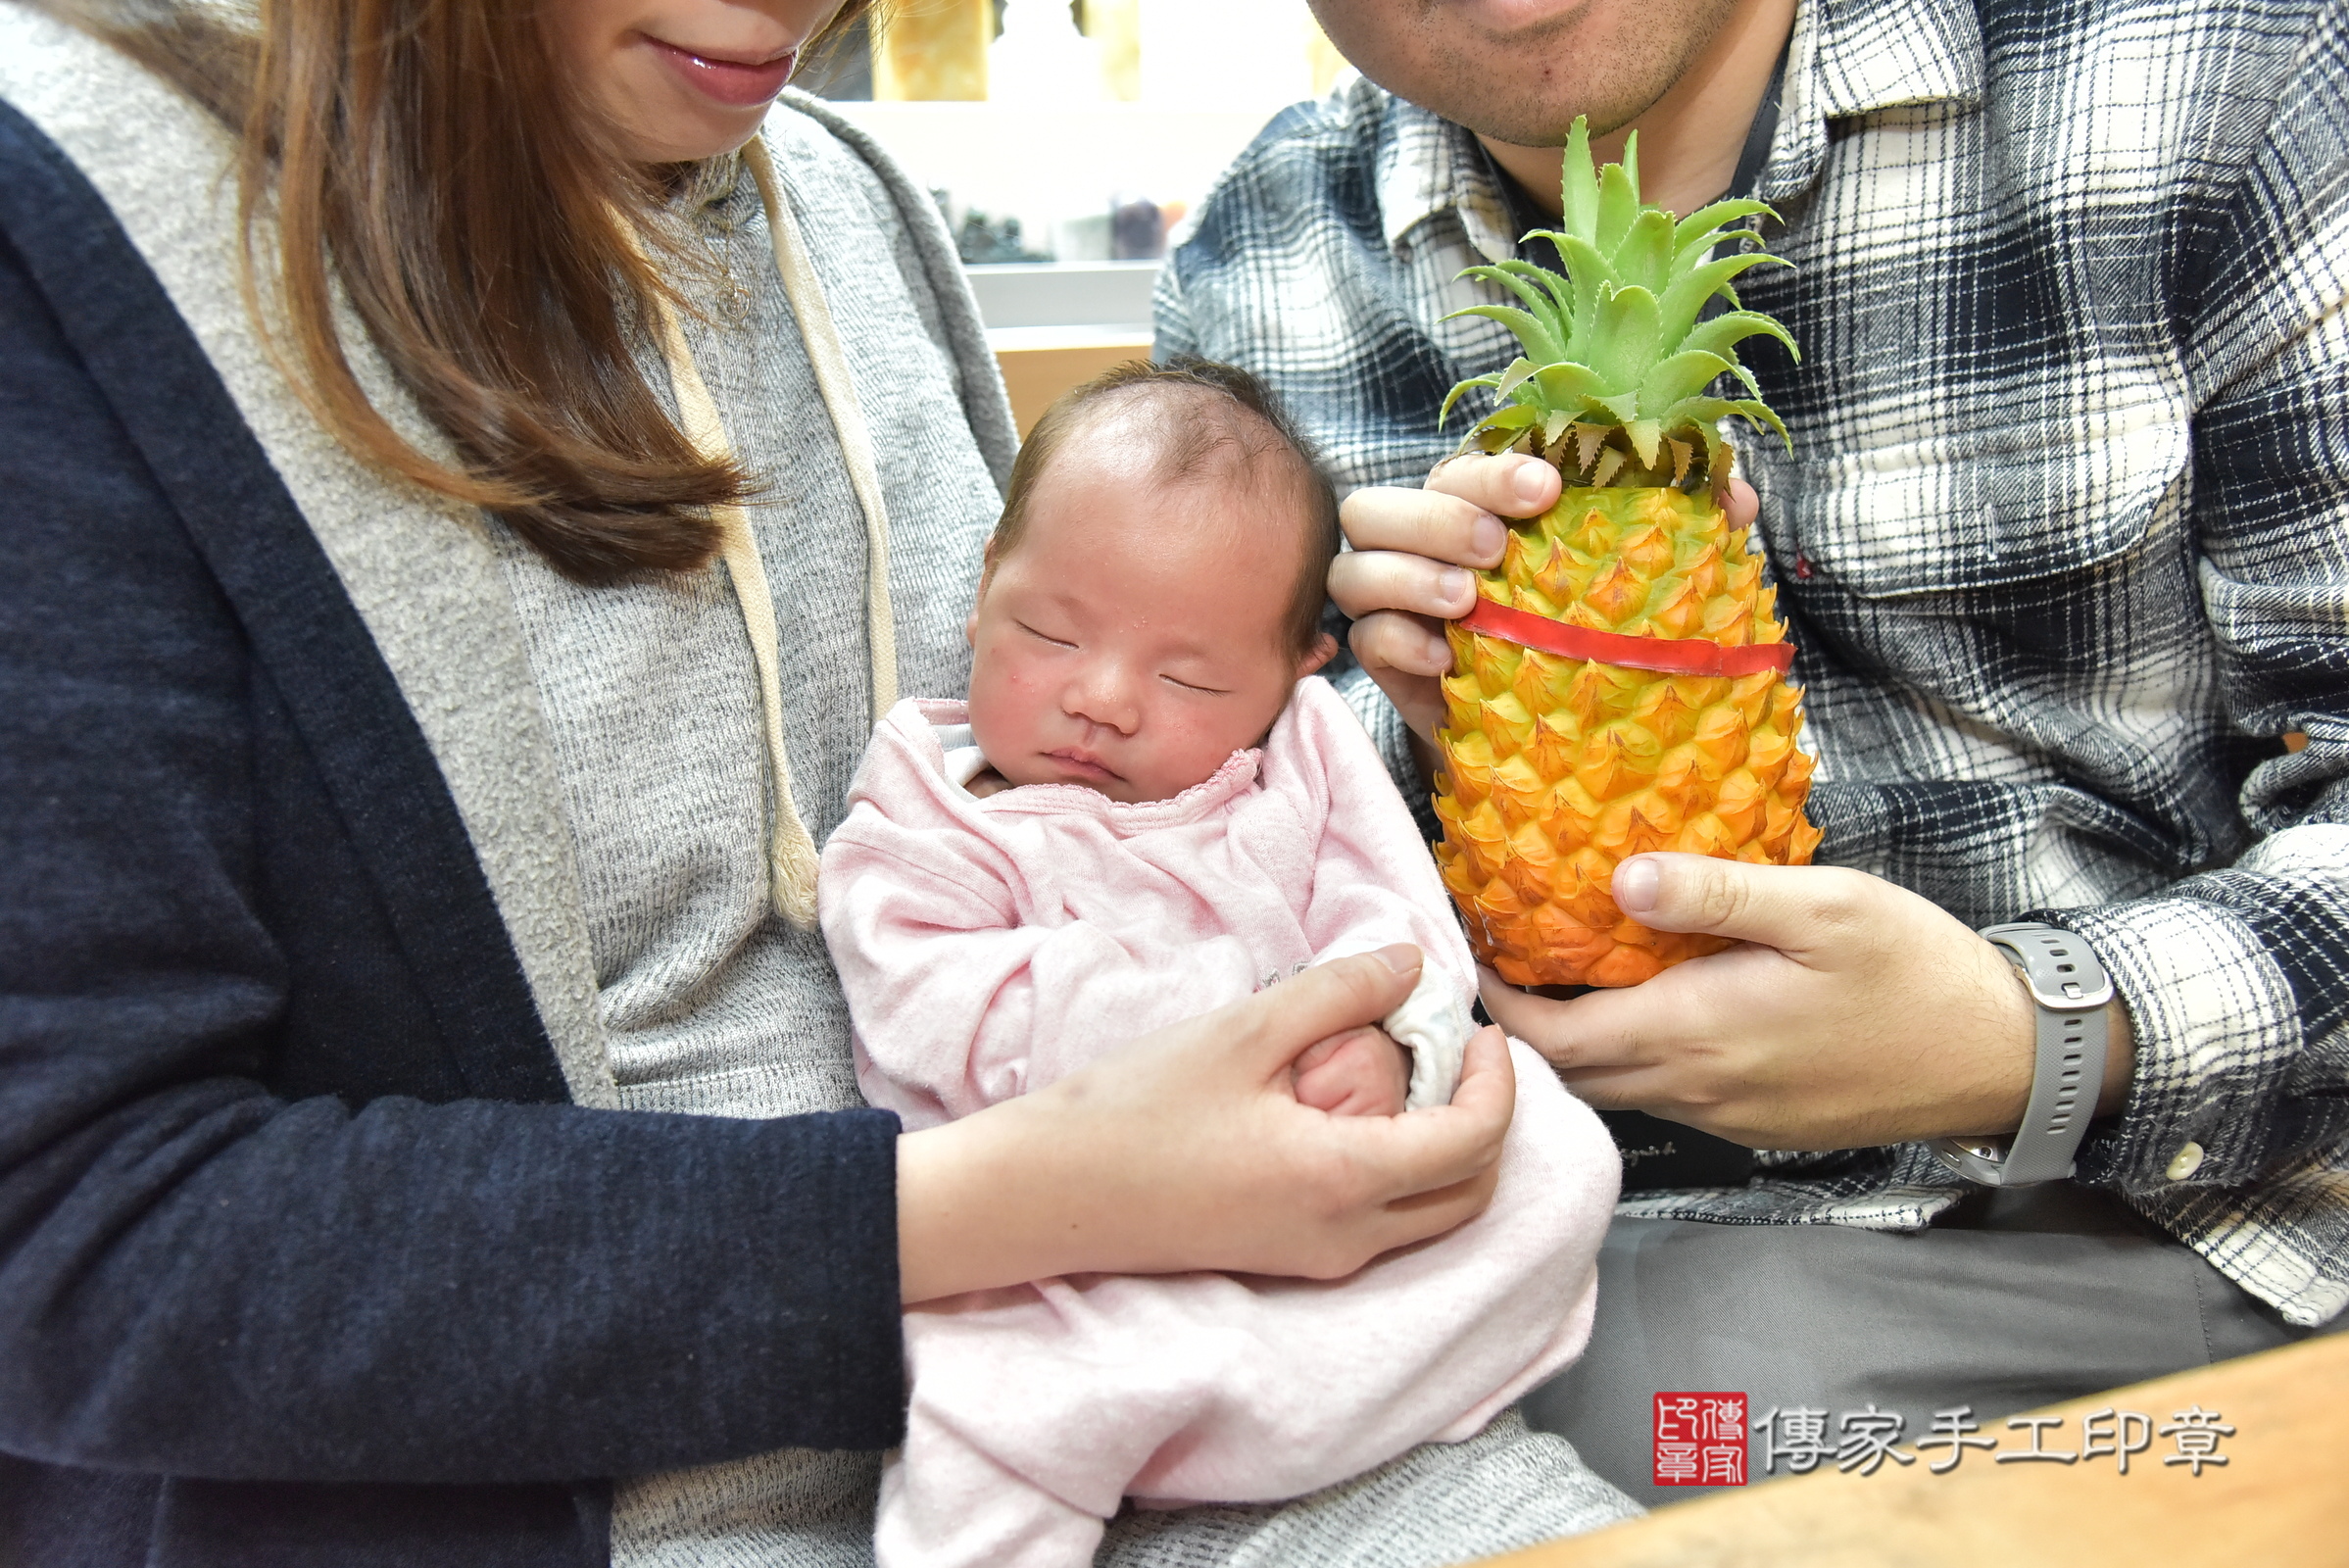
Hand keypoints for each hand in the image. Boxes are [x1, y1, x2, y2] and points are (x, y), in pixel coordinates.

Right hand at [897, 946, 1516, 1301]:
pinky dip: (1401, 1168)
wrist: (1046, 1194)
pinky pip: (1382, 1222)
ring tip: (1409, 1073)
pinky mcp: (1288, 1257)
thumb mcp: (1244, 1030)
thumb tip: (1413, 964)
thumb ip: (1340, 992)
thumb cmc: (1133, 1111)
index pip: (1476, 1140)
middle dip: (1487, 1117)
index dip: (1497, 1078)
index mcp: (1345, 1180)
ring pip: (1432, 1214)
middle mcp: (1346, 1236)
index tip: (1477, 1025)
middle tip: (1458, 1051)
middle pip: (1472, 1191)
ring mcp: (1318, 1257)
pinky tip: (1354, 1109)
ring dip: (1447, 1146)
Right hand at [1329, 453, 1758, 741]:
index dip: (1495, 469)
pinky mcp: (1385, 660)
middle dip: (1436, 518)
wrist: (1553, 728)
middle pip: (1378, 504)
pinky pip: (1364, 640)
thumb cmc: (1590, 629)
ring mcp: (1391, 600)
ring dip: (1407, 576)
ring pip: (1354, 567)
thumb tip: (1736, 495)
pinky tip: (1447, 658)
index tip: (1549, 487)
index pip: (1463, 464)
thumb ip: (1683, 527)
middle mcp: (1421, 541)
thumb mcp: (1638, 577)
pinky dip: (1399, 641)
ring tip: (1467, 603)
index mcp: (1476, 502)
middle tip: (1496, 550)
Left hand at [1478, 854, 2136, 1150]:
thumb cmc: (1917, 972)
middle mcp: (1698, 1089)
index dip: (1499, 1002)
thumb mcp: (1822, 907)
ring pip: (1618, 1087)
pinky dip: (1630, 1057)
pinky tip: (1641, 1004)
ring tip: (1558, 975)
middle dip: (1523, 1026)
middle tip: (1498, 960)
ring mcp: (1728, 1115)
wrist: (2003, 1059)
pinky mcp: (1757, 1123)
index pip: (1558, 1035)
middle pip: (1574, 1071)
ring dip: (1577, 1043)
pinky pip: (1667, 1095)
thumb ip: (1716, 893)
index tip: (1469, 954)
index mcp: (1697, 1034)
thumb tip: (1620, 878)